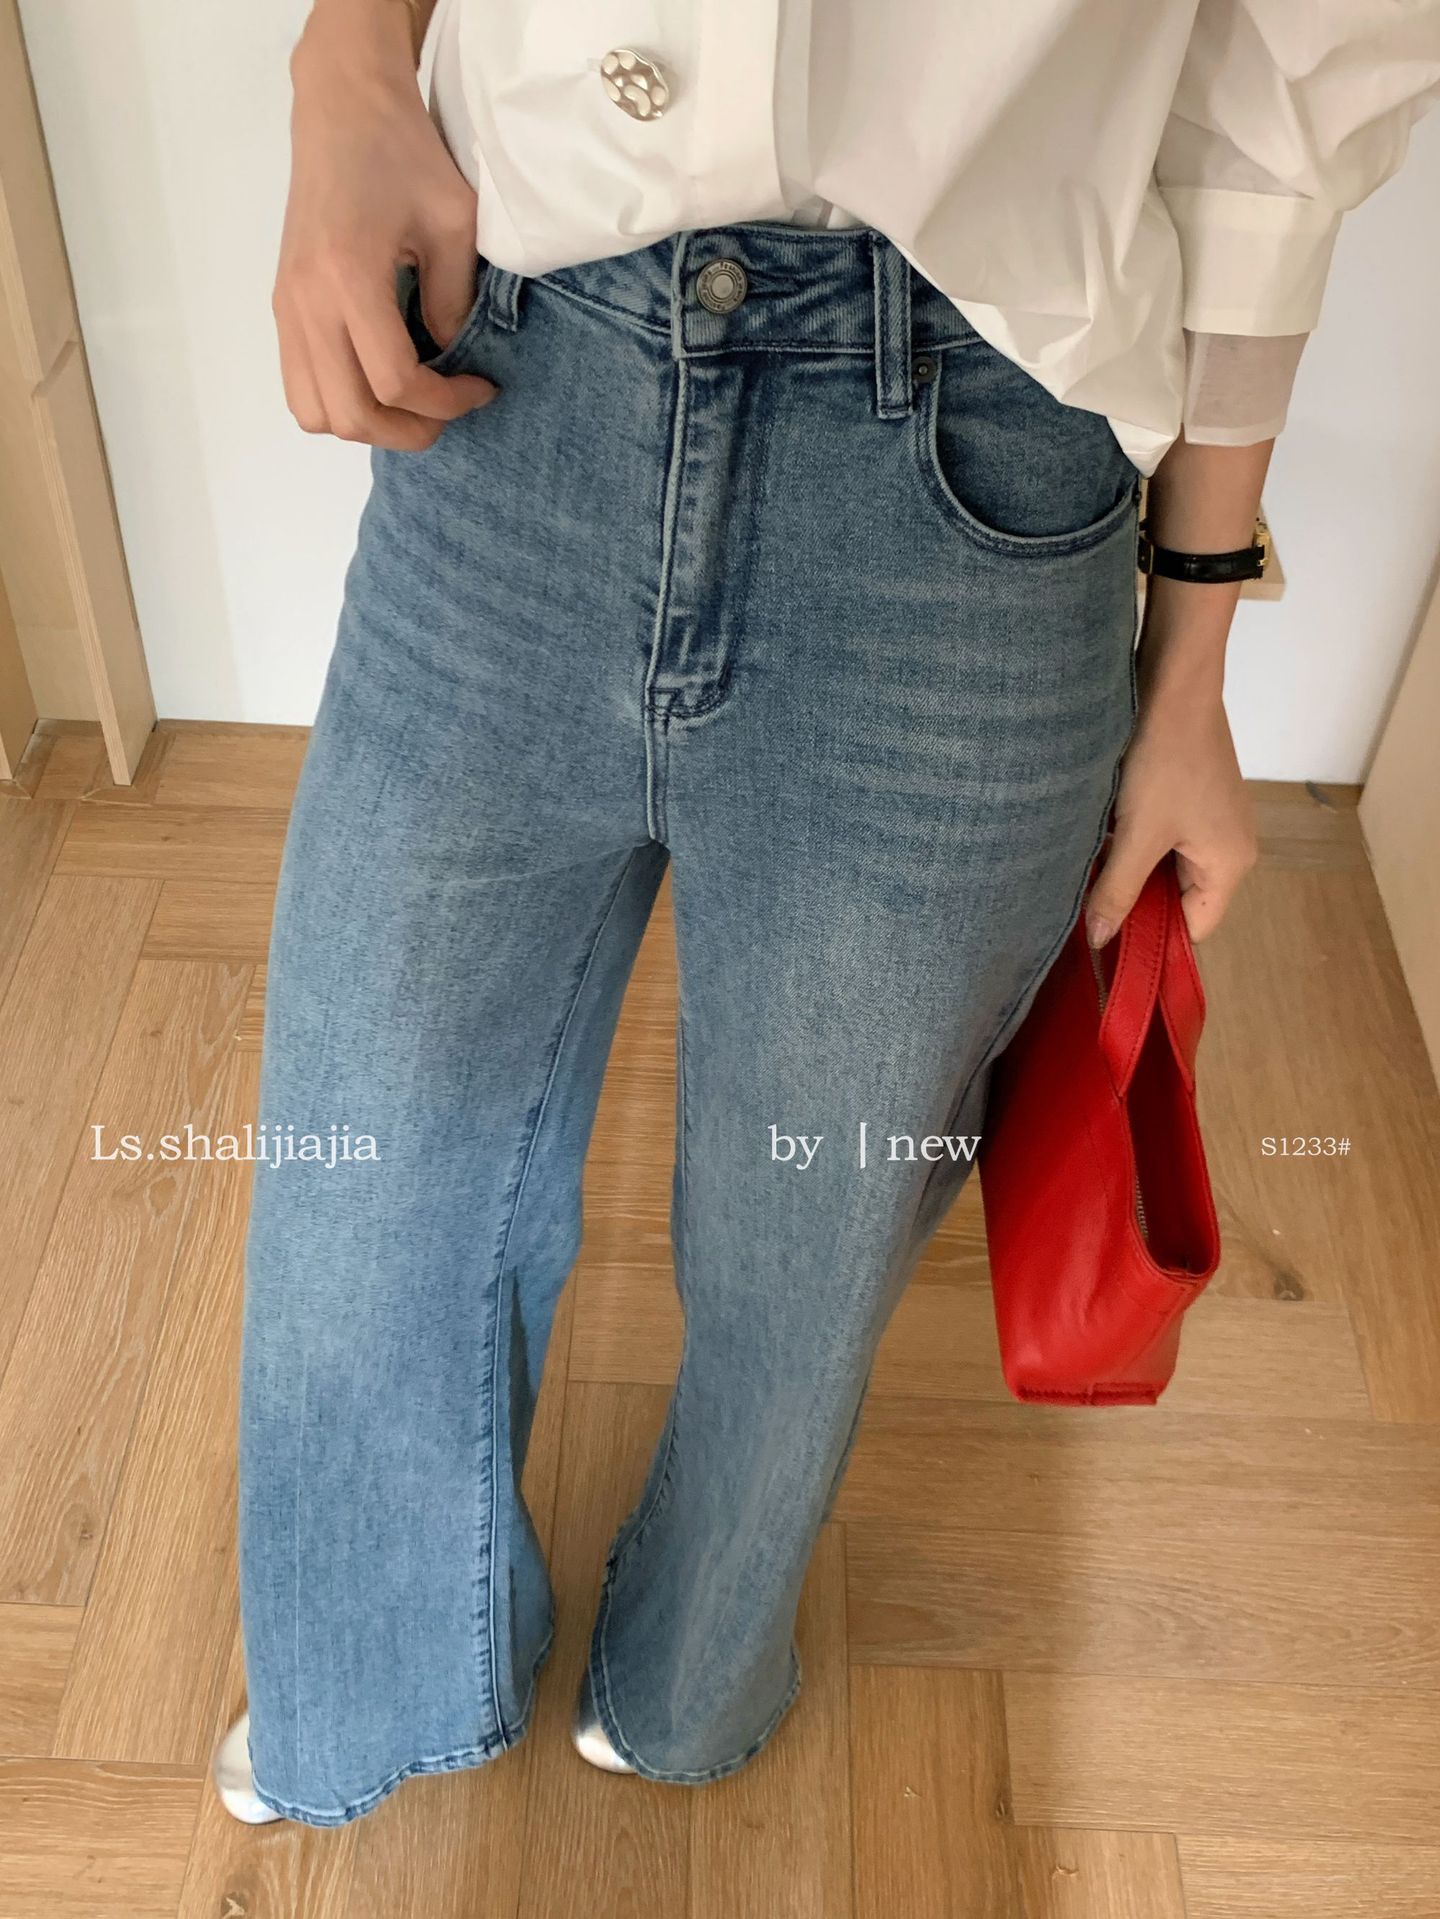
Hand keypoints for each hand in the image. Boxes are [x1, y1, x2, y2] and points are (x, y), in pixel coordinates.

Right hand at [274, 1, 496, 451]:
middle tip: (447, 413)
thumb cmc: (401, 151)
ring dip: (367, 424)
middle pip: (350, 415)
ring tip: (411, 403)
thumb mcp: (452, 223)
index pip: (395, 382)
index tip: (480, 388)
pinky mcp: (283, 304)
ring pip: (315, 413)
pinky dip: (340, 401)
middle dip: (407, 430)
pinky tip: (378, 380)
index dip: (446, 403)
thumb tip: (451, 356)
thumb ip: (454, 300)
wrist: (342, 105)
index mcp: (349, 278)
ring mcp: (287, 306)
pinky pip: (300, 385)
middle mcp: (306, 301)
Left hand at [1085, 676, 1256, 949]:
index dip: (1152, 940)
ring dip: (1131, 871)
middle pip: (1179, 900)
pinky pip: (1164, 839)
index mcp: (1230, 865)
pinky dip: (1134, 843)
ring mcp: (1214, 821)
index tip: (1106, 940)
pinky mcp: (1195, 798)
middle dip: (1136, 903)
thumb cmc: (1165, 760)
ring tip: (1092, 872)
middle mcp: (1232, 848)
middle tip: (1089, 907)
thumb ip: (1117, 891)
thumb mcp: (1136, 834)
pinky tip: (1102, 838)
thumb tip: (1099, 940)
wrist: (1174, 683)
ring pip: (1166, 868)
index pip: (1193, 929)